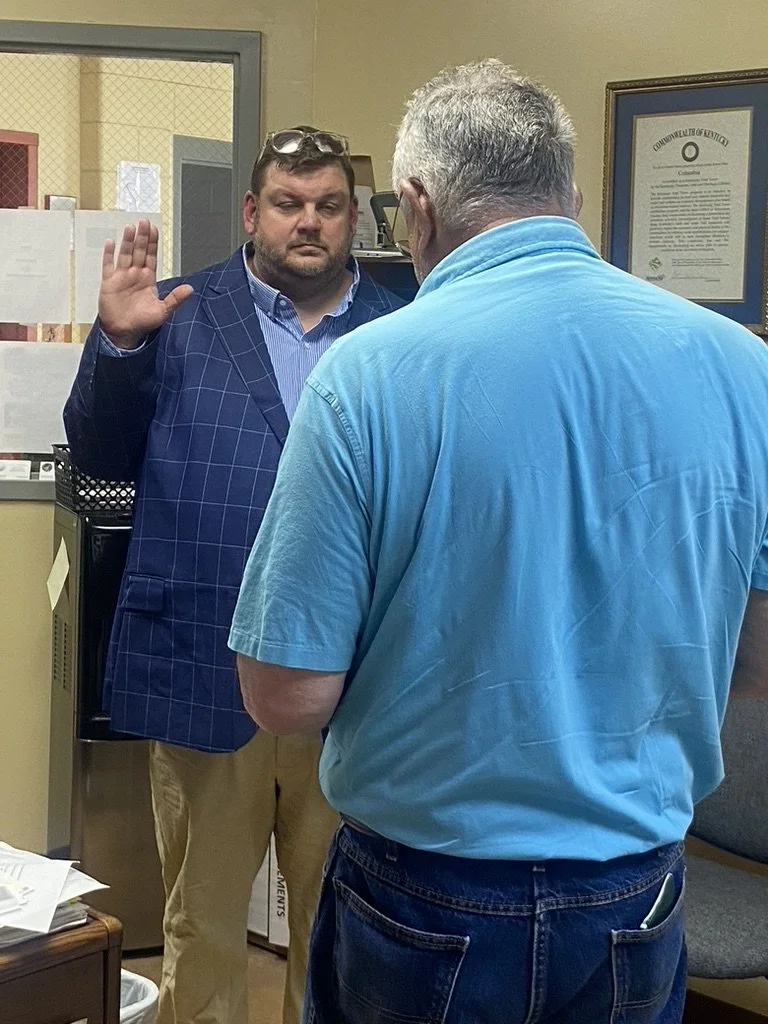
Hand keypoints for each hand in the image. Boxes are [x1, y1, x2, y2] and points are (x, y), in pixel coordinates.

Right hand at [98, 219, 193, 348]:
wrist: (123, 332)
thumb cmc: (142, 322)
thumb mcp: (162, 311)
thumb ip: (175, 299)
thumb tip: (190, 289)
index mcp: (148, 279)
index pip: (151, 256)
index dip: (153, 243)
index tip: (154, 230)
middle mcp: (135, 274)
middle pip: (139, 251)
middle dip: (142, 237)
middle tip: (144, 222)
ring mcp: (121, 277)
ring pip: (125, 255)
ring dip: (127, 242)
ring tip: (130, 228)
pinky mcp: (109, 282)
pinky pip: (108, 266)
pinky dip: (108, 255)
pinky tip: (110, 243)